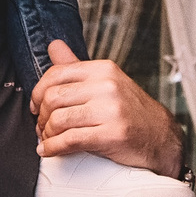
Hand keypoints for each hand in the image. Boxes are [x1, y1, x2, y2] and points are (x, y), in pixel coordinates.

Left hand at [29, 40, 183, 176]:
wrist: (160, 137)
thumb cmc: (128, 111)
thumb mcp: (105, 82)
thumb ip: (77, 66)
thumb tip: (54, 45)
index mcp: (103, 69)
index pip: (56, 74)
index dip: (37, 92)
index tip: (35, 106)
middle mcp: (107, 86)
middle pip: (53, 98)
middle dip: (41, 116)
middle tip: (41, 127)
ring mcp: (112, 110)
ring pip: (59, 120)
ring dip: (46, 134)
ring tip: (47, 139)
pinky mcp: (113, 134)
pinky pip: (71, 140)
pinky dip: (53, 148)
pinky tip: (49, 150)